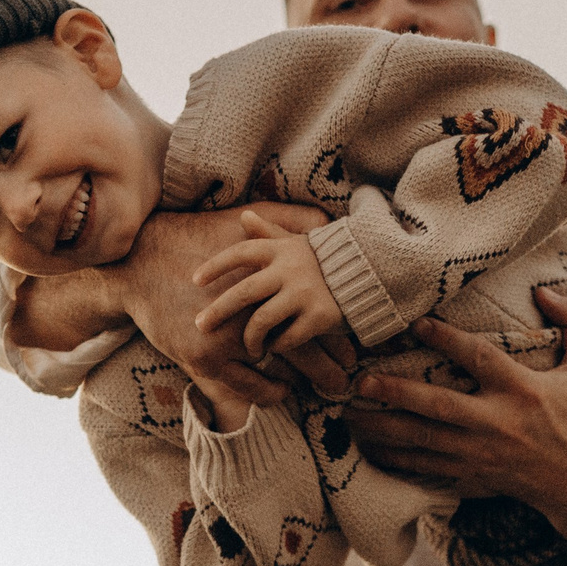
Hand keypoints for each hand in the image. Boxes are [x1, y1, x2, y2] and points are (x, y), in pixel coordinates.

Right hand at [112, 204, 331, 405]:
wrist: (140, 263)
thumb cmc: (192, 239)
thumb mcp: (238, 223)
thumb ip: (284, 221)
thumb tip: (324, 222)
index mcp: (264, 282)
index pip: (312, 313)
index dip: (337, 332)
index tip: (353, 345)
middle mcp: (249, 313)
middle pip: (303, 348)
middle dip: (329, 366)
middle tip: (346, 378)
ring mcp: (227, 341)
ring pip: (277, 371)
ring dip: (301, 382)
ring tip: (321, 388)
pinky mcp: (204, 360)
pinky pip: (246, 387)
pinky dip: (267, 392)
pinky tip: (281, 392)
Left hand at [192, 211, 350, 362]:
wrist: (371, 274)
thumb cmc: (326, 260)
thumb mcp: (297, 242)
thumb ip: (268, 233)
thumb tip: (244, 217)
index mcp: (280, 250)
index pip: (240, 253)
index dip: (215, 266)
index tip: (195, 280)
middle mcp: (289, 270)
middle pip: (243, 293)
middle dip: (218, 311)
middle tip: (200, 325)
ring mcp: (304, 294)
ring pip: (262, 321)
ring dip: (250, 339)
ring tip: (250, 348)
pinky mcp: (319, 317)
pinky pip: (287, 338)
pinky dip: (277, 346)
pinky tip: (275, 349)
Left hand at [346, 288, 566, 520]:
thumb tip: (546, 291)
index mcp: (523, 391)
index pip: (479, 360)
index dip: (447, 340)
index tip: (416, 323)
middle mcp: (497, 424)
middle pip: (438, 407)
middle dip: (398, 394)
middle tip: (361, 382)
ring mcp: (480, 454)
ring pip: (423, 441)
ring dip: (384, 428)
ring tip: (348, 414)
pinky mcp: (471, 475)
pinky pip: (425, 468)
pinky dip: (394, 460)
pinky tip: (367, 449)